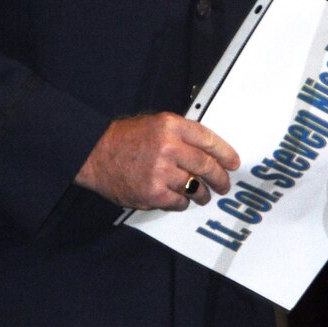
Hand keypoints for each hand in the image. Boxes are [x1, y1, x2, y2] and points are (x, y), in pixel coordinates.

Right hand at [75, 114, 239, 210]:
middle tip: (224, 185)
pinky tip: (179, 198)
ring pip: (195, 187)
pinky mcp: (153, 193)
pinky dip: (182, 202)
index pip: (208, 139)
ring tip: (203, 195)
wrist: (94, 154)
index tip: (233, 163)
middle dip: (220, 178)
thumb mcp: (155, 124)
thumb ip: (181, 134)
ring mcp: (161, 172)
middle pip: (206, 165)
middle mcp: (168, 147)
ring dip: (203, 194)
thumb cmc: (125, 139)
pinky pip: (179, 202)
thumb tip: (210, 151)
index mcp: (171, 126)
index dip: (225, 153)